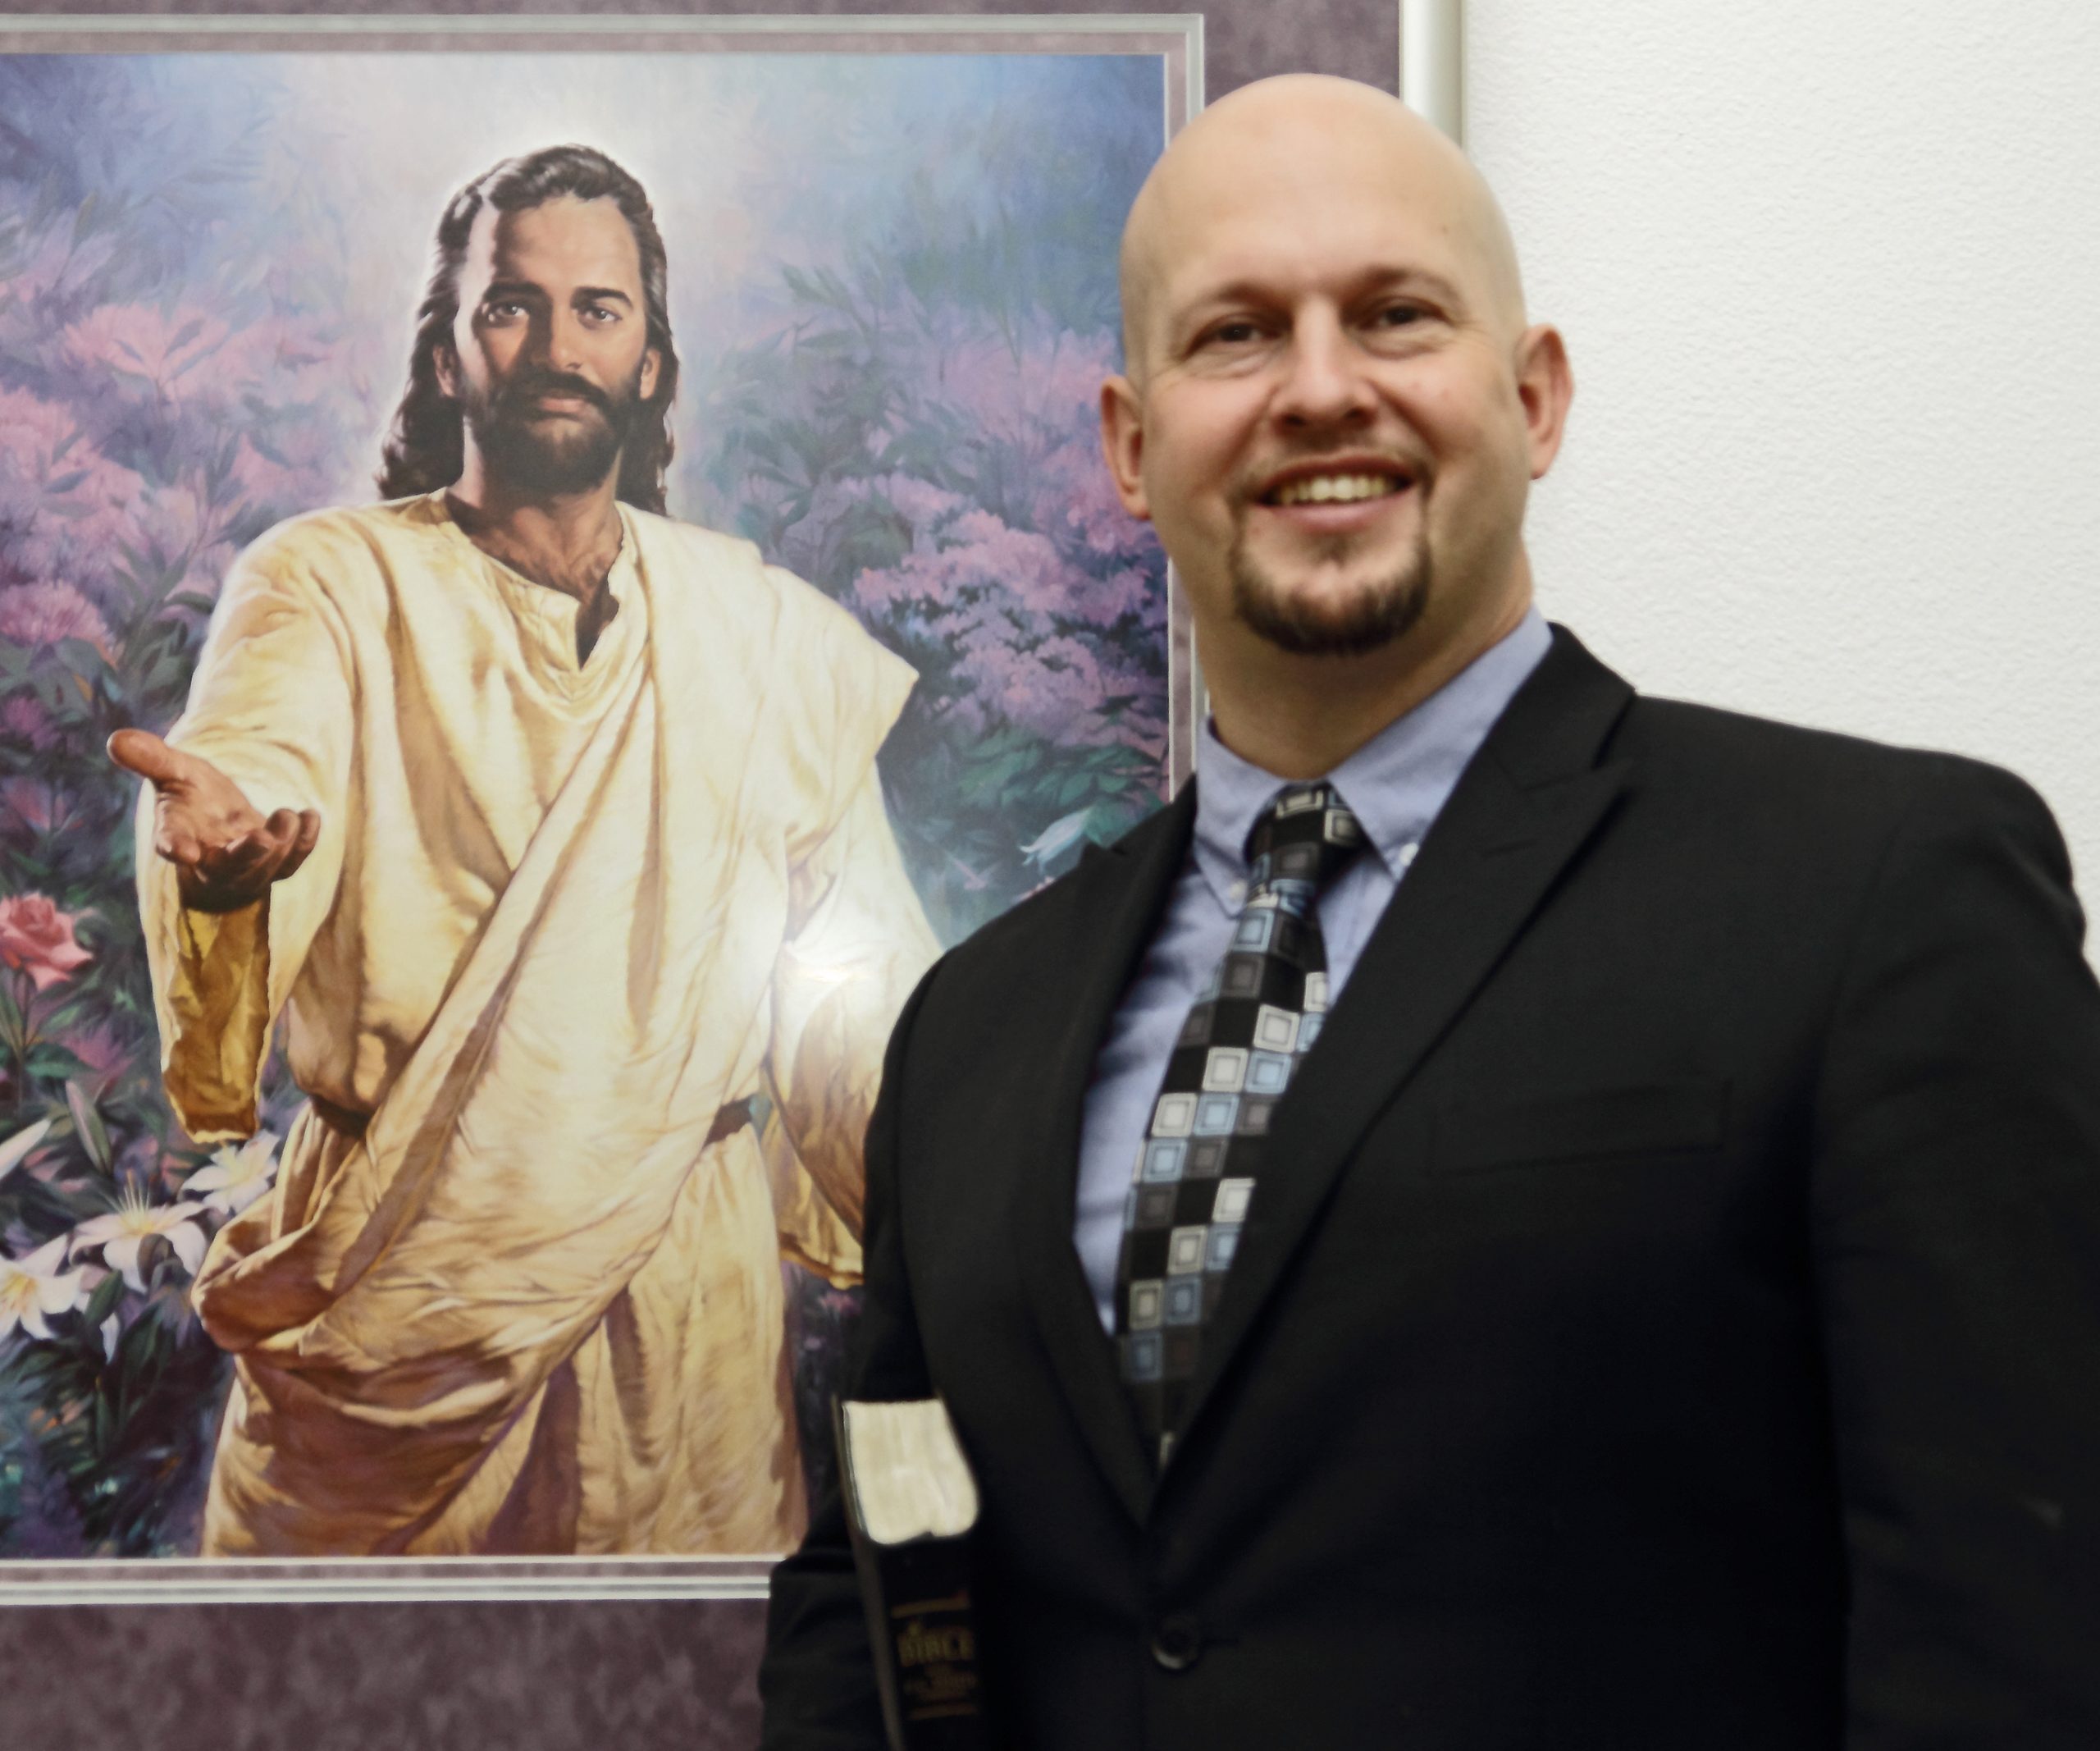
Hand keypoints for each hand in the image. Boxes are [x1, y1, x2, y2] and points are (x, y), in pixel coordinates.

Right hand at [108, 729, 321, 912]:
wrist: (222, 822)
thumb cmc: (193, 798)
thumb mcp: (174, 773)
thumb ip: (151, 759)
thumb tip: (116, 738)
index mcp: (179, 835)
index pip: (172, 844)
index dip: (176, 848)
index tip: (183, 853)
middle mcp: (212, 858)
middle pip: (229, 867)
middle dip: (246, 855)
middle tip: (261, 839)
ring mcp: (246, 867)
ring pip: (265, 868)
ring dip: (281, 843)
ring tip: (287, 815)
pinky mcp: (275, 865)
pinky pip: (292, 863)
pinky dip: (305, 844)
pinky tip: (310, 817)